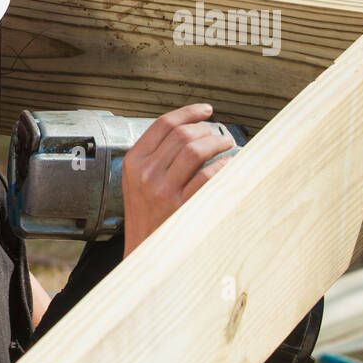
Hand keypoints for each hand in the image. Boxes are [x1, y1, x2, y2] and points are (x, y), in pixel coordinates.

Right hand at [121, 103, 235, 257]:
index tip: (205, 110)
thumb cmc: (146, 215)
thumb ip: (156, 157)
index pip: (163, 125)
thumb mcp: (138, 181)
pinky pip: (208, 175)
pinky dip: (224, 166)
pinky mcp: (181, 205)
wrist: (144, 252)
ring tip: (226, 145)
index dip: (189, 113)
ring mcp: (162, 190)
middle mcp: (146, 173)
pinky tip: (228, 165)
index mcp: (133, 162)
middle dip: (207, 129)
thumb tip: (190, 130)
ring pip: (195, 150)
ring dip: (217, 142)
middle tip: (219, 134)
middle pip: (182, 134)